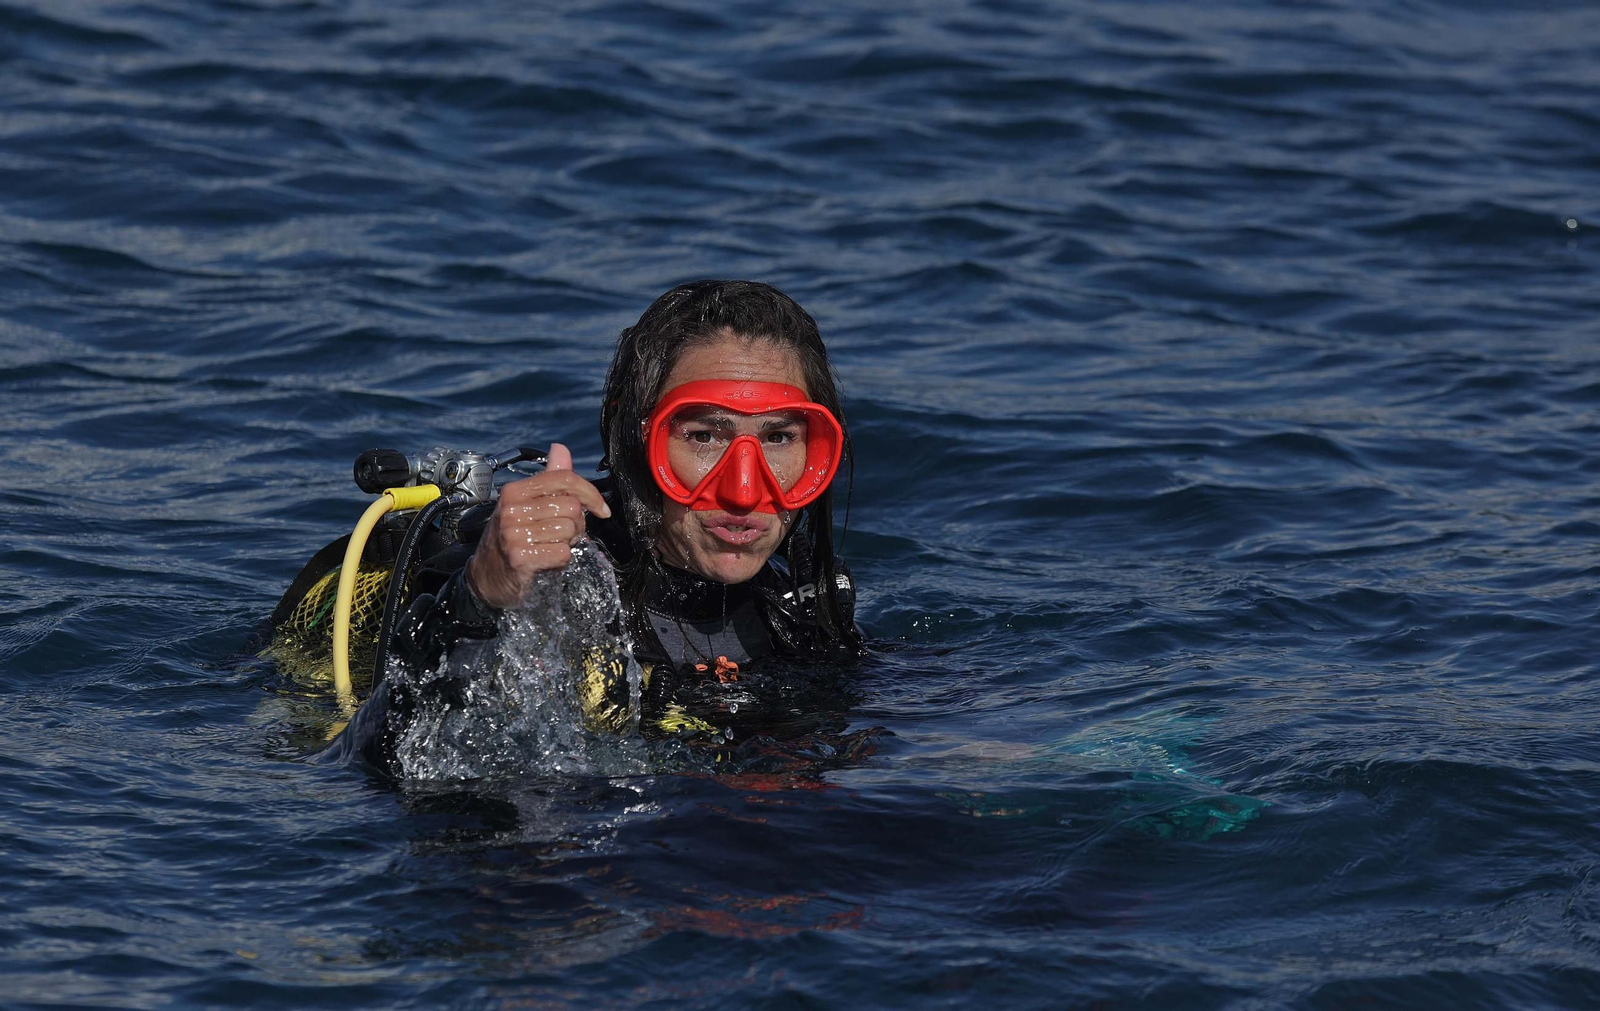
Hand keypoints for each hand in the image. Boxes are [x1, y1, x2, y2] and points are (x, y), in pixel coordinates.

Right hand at [464, 443, 610, 608]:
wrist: (487, 577)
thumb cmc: (512, 538)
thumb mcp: (525, 505)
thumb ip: (549, 478)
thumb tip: (560, 449)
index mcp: (515, 491)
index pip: (564, 479)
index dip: (590, 493)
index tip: (601, 509)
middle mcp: (512, 510)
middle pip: (572, 507)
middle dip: (577, 523)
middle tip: (562, 534)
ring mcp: (514, 534)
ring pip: (569, 530)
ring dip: (568, 542)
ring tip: (552, 546)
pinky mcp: (521, 558)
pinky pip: (563, 553)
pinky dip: (562, 560)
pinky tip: (547, 560)